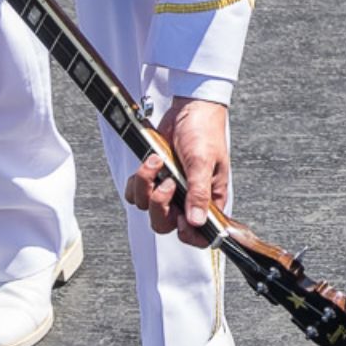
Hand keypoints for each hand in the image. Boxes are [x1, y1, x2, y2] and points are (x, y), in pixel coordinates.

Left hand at [125, 97, 228, 247]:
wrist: (189, 109)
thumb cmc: (205, 133)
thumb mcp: (203, 162)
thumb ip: (198, 193)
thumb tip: (196, 222)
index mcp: (208, 200)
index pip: (201, 234)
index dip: (189, 235)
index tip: (180, 221)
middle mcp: (188, 199)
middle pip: (165, 224)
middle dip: (160, 206)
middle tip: (167, 183)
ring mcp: (170, 189)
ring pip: (148, 208)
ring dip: (147, 186)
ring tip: (157, 162)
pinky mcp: (154, 178)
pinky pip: (137, 193)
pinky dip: (138, 181)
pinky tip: (149, 163)